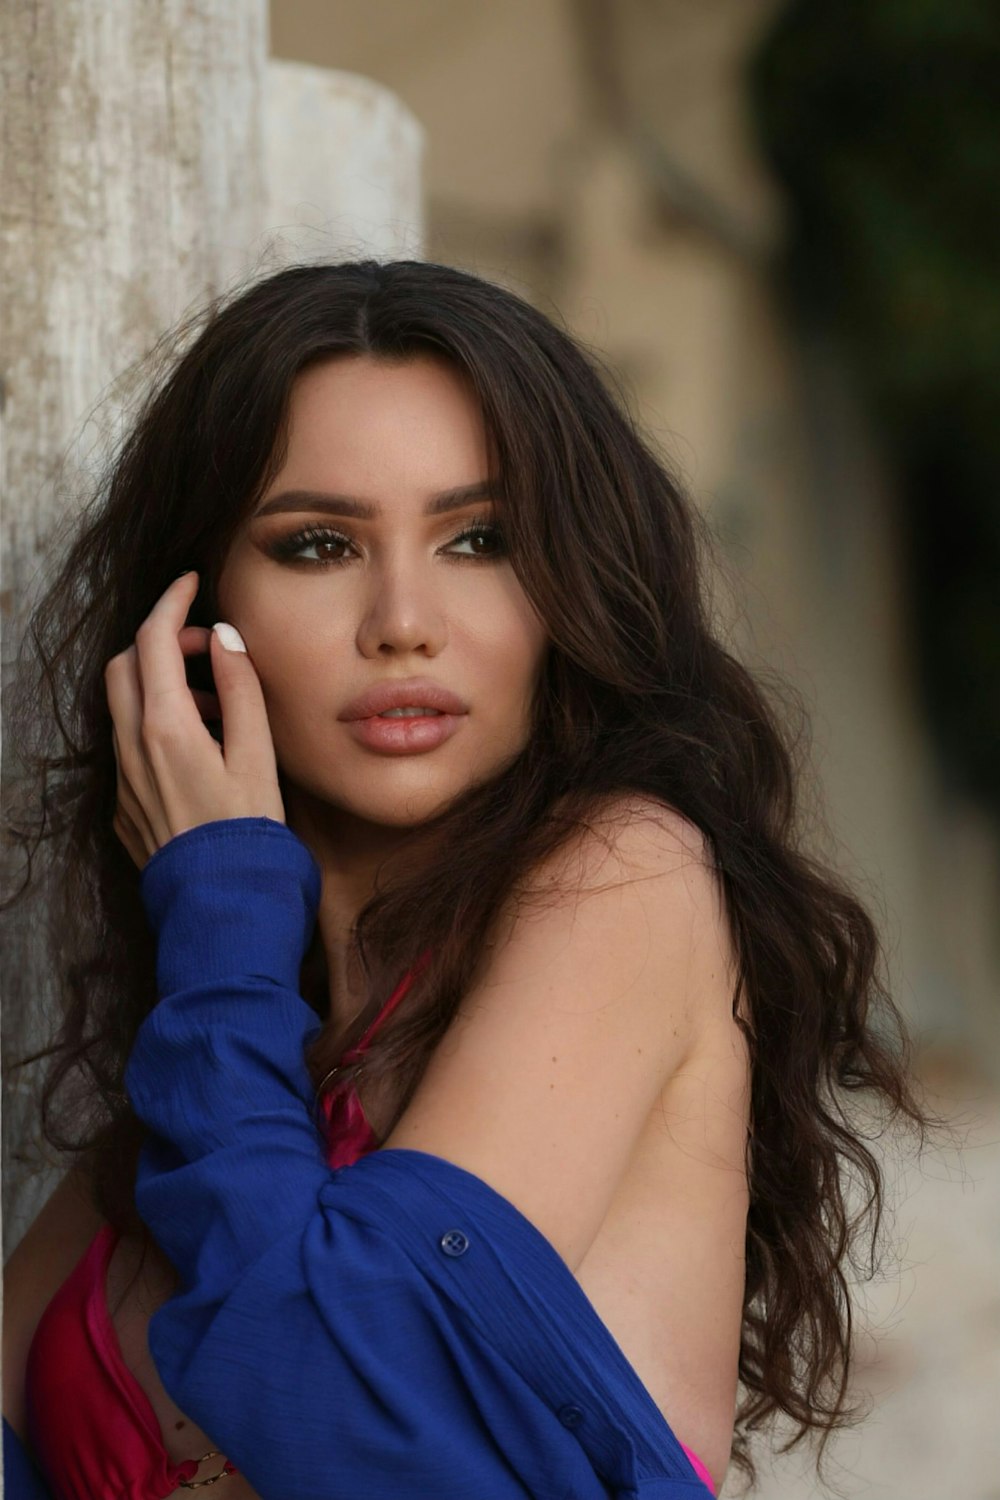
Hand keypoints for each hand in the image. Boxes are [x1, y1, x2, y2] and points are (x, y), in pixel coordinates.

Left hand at [105, 571, 285, 870]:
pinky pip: (130, 746)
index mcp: (165, 728)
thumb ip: (241, 690)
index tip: (192, 584)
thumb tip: (225, 637)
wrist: (223, 908)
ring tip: (217, 707)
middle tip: (208, 648)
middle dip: (160, 642)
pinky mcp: (125, 807)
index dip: (172, 603)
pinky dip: (159, 726)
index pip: (154, 641)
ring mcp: (123, 780)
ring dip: (161, 687)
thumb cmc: (251, 835)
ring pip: (124, 706)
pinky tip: (202, 751)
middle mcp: (132, 749)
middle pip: (125, 666)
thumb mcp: (258, 755)